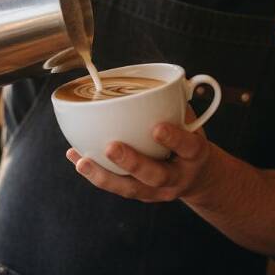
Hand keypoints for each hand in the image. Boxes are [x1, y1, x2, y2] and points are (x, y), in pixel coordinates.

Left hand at [65, 111, 216, 203]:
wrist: (197, 177)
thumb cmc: (188, 141)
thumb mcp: (193, 123)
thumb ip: (178, 105)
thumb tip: (161, 80)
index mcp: (195, 155)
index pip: (189, 147)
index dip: (175, 139)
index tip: (157, 127)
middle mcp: (178, 177)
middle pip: (156, 175)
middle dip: (132, 163)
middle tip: (111, 147)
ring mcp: (158, 191)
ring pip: (131, 188)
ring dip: (104, 176)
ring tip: (82, 161)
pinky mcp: (140, 194)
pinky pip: (116, 186)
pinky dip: (95, 173)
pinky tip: (76, 158)